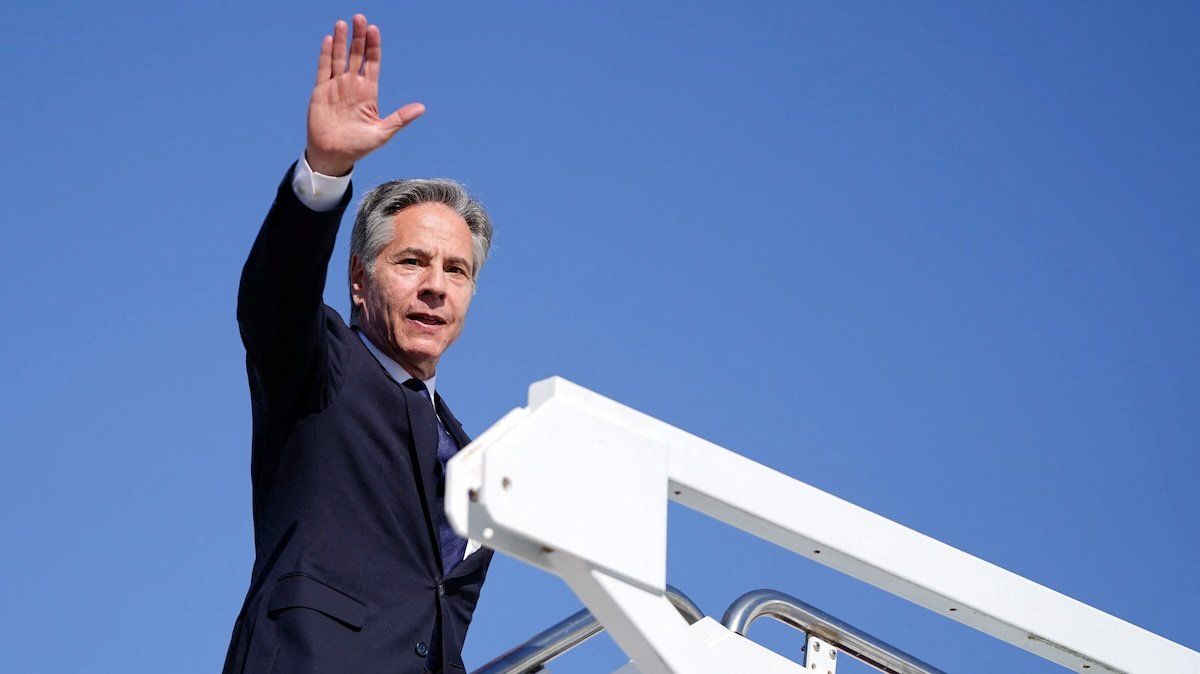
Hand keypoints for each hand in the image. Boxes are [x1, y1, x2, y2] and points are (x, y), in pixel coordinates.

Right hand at [305, 14, 425, 176]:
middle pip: (356, 55)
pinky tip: (329, 40)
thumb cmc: (358, 146)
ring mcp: (336, 87)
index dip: (373, 47)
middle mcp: (352, 86)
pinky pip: (323, 69)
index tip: (374, 30)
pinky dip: (326, 55)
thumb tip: (421, 108)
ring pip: (339, 58)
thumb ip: (400, 119)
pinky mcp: (320, 91)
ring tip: (343, 23)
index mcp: (368, 93)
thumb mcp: (382, 133)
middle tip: (360, 18)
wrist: (333, 156)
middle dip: (358, 37)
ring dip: (340, 41)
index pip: (372, 63)